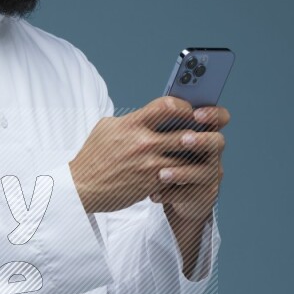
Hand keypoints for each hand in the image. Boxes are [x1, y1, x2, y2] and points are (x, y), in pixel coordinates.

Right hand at [68, 96, 226, 214]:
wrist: (82, 188)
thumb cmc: (93, 157)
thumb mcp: (106, 128)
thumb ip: (131, 119)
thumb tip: (151, 114)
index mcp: (132, 124)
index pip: (168, 106)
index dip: (185, 106)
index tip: (191, 110)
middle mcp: (143, 142)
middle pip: (186, 132)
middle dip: (203, 130)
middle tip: (211, 129)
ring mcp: (149, 164)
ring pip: (188, 156)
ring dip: (200, 153)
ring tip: (207, 150)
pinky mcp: (152, 183)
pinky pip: (179, 175)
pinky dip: (188, 172)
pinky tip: (193, 169)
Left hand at [148, 103, 228, 224]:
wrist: (169, 194)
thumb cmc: (163, 158)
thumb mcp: (162, 140)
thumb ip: (162, 127)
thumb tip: (149, 112)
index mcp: (203, 132)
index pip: (218, 117)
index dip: (212, 114)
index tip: (196, 114)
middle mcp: (212, 151)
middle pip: (217, 142)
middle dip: (201, 140)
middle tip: (183, 140)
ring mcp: (211, 173)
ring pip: (205, 171)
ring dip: (183, 172)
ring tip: (162, 175)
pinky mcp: (204, 194)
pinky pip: (191, 194)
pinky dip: (171, 194)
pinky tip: (154, 194)